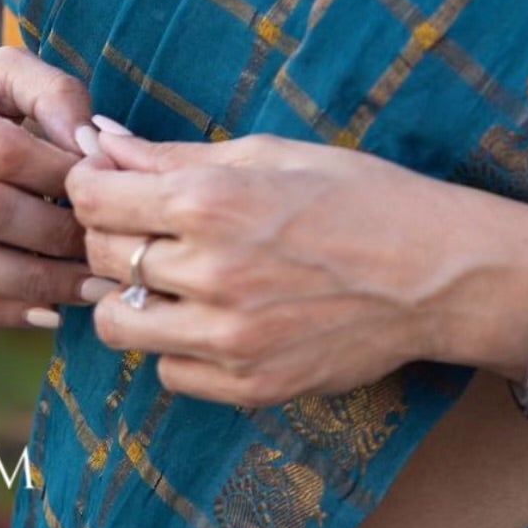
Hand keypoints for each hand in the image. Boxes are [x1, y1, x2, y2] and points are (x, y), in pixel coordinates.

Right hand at [0, 46, 97, 327]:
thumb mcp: (7, 76)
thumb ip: (56, 96)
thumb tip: (92, 149)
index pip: (1, 151)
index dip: (61, 179)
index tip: (105, 196)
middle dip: (54, 239)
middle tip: (104, 252)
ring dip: (32, 286)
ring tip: (87, 287)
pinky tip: (44, 311)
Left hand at [64, 122, 527, 406]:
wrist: (435, 271)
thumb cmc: (359, 194)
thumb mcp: (270, 153)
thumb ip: (175, 155)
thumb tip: (101, 139)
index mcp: (211, 203)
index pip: (94, 198)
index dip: (92, 185)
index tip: (109, 183)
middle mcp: (209, 275)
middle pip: (102, 258)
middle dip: (114, 234)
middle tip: (149, 223)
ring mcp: (227, 340)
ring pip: (119, 325)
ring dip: (133, 296)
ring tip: (173, 275)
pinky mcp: (247, 387)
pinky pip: (168, 372)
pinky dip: (176, 344)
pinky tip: (213, 315)